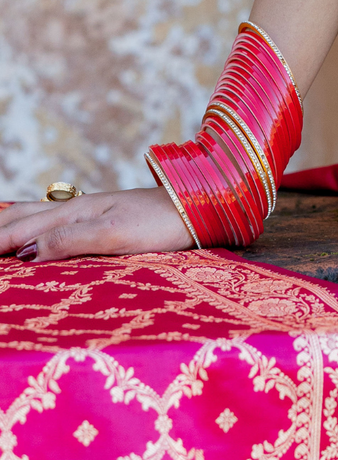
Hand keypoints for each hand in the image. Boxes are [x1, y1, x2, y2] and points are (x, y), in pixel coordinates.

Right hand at [0, 188, 193, 261]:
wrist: (197, 205)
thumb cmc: (161, 223)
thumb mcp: (117, 235)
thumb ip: (73, 240)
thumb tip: (28, 253)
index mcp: (73, 215)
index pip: (20, 232)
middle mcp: (73, 209)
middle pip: (19, 220)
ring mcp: (84, 211)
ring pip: (31, 215)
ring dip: (5, 223)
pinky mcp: (96, 218)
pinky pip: (48, 218)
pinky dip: (25, 221)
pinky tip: (24, 225)